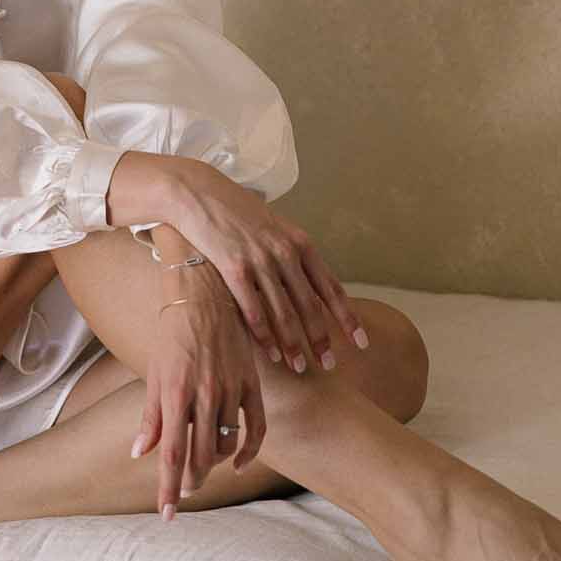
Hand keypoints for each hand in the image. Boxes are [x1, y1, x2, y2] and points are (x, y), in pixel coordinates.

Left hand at [130, 262, 262, 519]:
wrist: (204, 292)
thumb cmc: (171, 332)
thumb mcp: (154, 372)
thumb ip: (150, 415)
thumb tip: (138, 453)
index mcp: (176, 392)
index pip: (172, 453)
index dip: (168, 487)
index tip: (166, 514)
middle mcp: (205, 394)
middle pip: (200, 455)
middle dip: (189, 481)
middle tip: (181, 493)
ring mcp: (232, 389)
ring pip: (226, 445)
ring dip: (213, 466)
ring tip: (200, 472)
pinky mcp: (252, 382)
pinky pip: (257, 428)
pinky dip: (250, 451)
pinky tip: (238, 463)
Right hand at [157, 161, 366, 376]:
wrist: (199, 193)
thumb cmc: (237, 211)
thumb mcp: (275, 227)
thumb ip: (293, 254)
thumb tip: (310, 286)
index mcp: (300, 243)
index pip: (331, 287)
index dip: (347, 317)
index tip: (361, 343)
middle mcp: (285, 253)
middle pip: (310, 306)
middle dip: (321, 339)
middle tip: (329, 365)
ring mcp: (260, 261)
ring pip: (284, 314)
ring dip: (294, 345)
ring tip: (300, 367)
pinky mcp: (234, 269)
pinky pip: (254, 311)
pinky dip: (264, 337)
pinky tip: (270, 354)